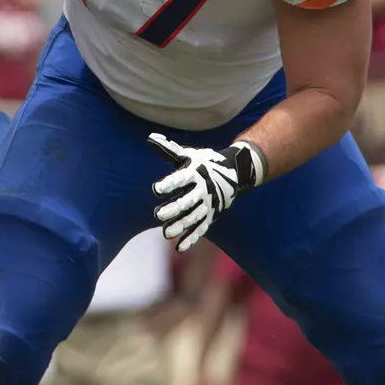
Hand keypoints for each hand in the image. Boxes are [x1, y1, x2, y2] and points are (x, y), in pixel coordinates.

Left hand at [150, 137, 264, 251]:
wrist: (234, 173)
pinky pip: (201, 228)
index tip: (156, 189)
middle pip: (187, 201)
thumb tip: (150, 138)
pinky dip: (191, 238)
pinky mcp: (210, 216)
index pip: (181, 179)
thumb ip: (169, 150)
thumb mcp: (188, 155)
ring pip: (193, 217)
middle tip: (158, 215)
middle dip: (174, 208)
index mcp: (195, 173)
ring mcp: (207, 204)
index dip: (169, 184)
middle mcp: (202, 190)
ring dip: (181, 225)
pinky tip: (179, 247)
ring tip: (165, 233)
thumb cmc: (203, 163)